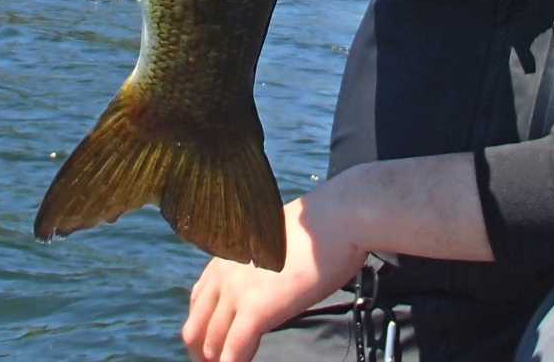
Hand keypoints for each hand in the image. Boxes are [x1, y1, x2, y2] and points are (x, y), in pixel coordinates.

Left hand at [181, 153, 492, 361]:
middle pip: (198, 312)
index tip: (203, 335)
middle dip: (199, 342)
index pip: (204, 283)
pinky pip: (234, 347)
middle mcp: (236, 262)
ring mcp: (246, 283)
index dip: (200, 314)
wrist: (355, 207)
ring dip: (213, 358)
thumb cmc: (340, 216)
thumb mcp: (307, 226)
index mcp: (244, 242)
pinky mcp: (262, 303)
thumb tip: (307, 246)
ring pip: (210, 335)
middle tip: (208, 360)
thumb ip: (296, 241)